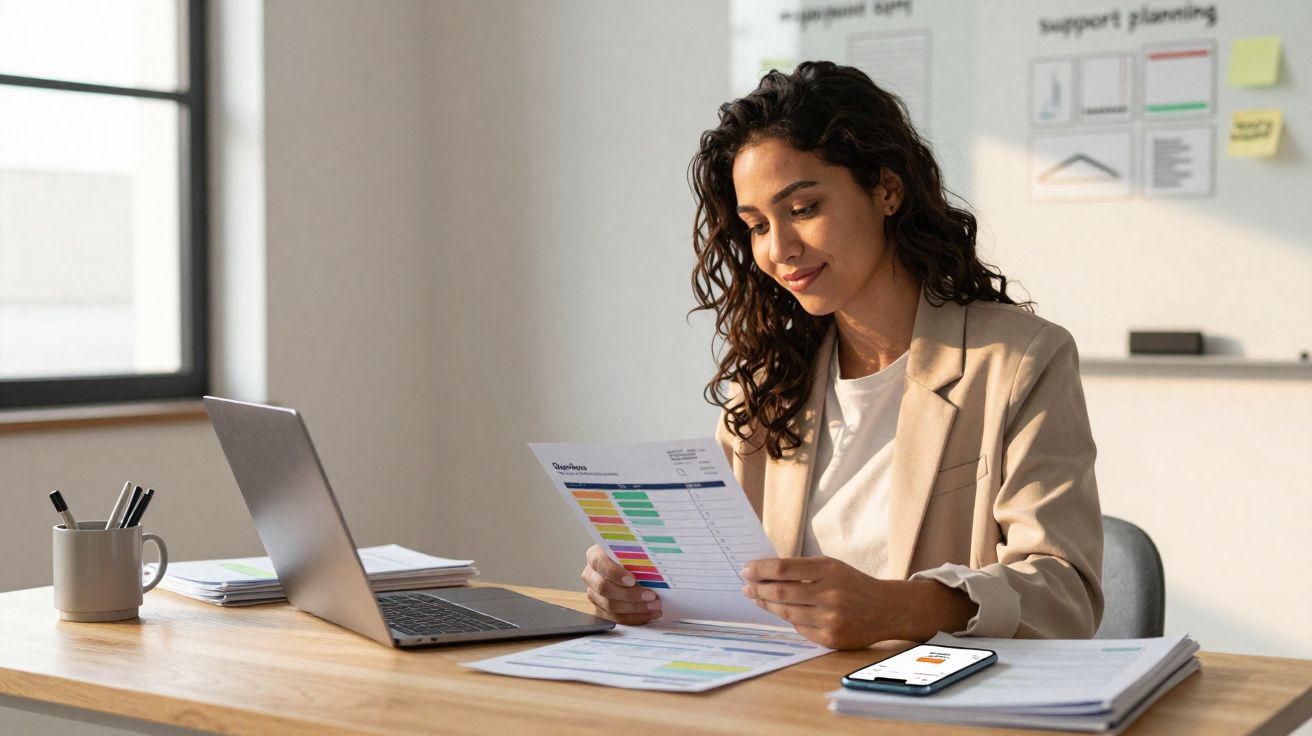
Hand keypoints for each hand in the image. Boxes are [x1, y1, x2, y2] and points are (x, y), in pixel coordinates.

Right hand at [580, 545, 661, 624]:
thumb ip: (635, 555)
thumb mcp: (629, 550)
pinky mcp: (600, 609)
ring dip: (635, 608)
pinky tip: (648, 614)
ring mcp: (594, 594)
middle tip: (650, 596)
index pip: (601, 565)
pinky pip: (615, 617)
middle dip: (630, 595)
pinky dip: (634, 617)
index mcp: (594, 556)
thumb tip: (653, 564)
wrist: (623, 564)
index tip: (632, 580)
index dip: (616, 574)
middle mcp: (591, 575)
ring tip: (653, 606)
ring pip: (610, 606)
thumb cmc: (628, 555)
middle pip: (605, 589)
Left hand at [740, 556, 976, 648]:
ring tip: (756, 598)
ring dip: (766, 605)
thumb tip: (765, 572)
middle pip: (781, 592)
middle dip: (758, 589)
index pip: (784, 568)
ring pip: (786, 613)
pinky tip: (779, 612)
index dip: (761, 569)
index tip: (746, 570)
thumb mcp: (832, 567)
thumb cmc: (853, 584)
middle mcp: (830, 594)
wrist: (886, 609)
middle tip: (745, 586)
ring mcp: (830, 619)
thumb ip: (802, 569)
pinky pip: (799, 629)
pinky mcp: (830, 639)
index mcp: (829, 570)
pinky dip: (788, 619)